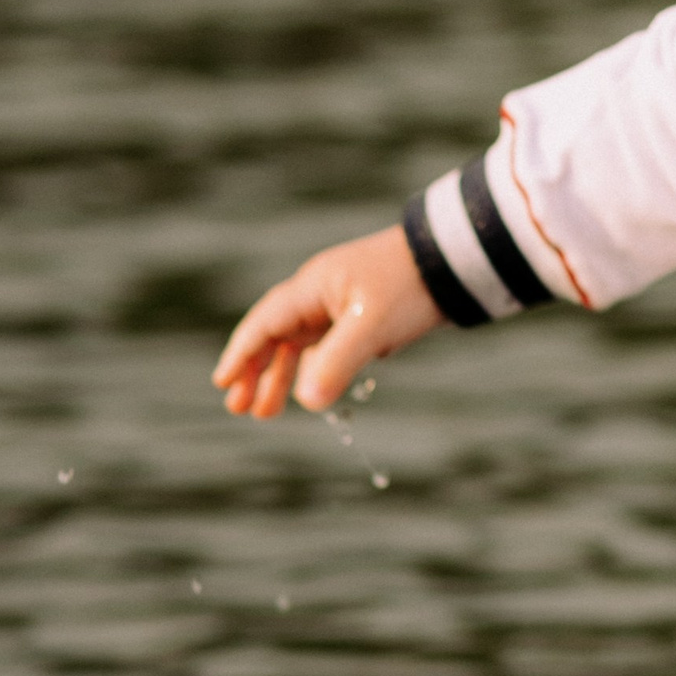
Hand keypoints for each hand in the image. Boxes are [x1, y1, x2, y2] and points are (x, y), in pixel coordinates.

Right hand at [213, 223, 444, 418]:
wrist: (453, 263)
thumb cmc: (409, 284)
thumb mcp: (371, 325)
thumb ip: (337, 362)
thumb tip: (305, 402)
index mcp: (312, 288)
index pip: (265, 324)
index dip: (242, 354)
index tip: (223, 384)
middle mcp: (319, 295)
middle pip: (275, 336)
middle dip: (255, 372)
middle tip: (238, 408)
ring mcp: (340, 306)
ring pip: (299, 345)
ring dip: (282, 376)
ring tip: (265, 412)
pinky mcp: (362, 317)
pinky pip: (325, 347)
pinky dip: (312, 370)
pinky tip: (309, 391)